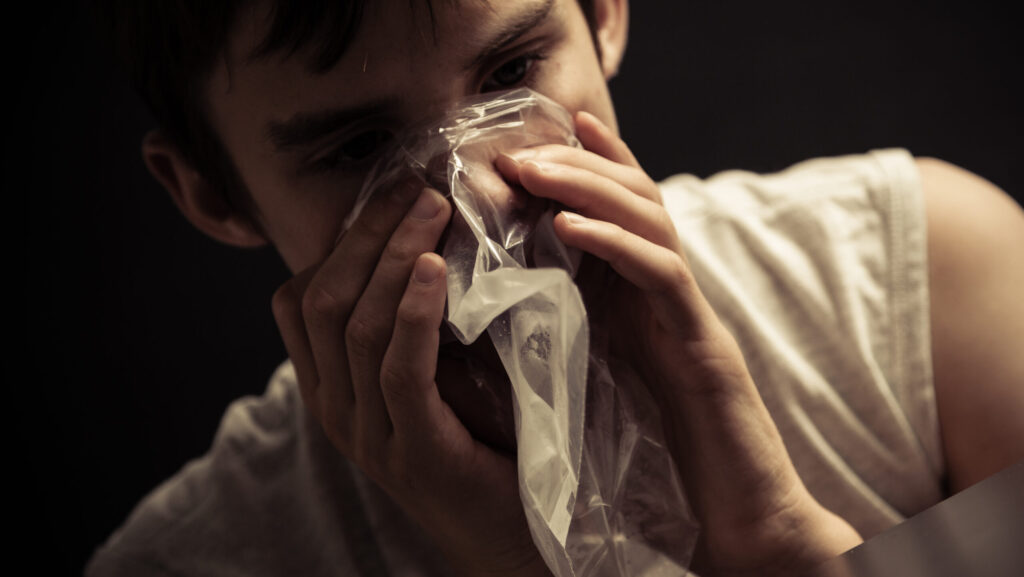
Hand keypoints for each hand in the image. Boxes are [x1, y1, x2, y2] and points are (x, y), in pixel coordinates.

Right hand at [272, 184, 547, 576]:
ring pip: (355, 326)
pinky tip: (433, 269)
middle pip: (323, 299)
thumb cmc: (481, 446)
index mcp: (332, 388)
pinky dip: (412, 313)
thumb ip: (416, 327)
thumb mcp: (434, 379)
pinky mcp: (414, 452)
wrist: (512, 537)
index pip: (300, 298)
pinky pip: (398, 370)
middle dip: (368, 234)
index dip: (342, 240)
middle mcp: (336, 410)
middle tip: (418, 186)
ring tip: (433, 209)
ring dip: (393, 257)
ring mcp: (368, 435)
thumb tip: (432, 241)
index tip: (393, 194)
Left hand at [496, 112, 861, 575]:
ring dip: (591, 189)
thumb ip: (587, 326)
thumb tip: (523, 296)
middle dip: (579, 165)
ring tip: (534, 173)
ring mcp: (693, 315)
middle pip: (640, 200)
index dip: (597, 162)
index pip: (629, 210)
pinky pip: (663, 278)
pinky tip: (569, 228)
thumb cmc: (671, 452)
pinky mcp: (704, 346)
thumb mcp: (615, 374)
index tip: (551, 128)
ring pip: (655, 223)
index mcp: (652, 298)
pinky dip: (616, 244)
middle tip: (520, 151)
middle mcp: (677, 294)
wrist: (738, 512)